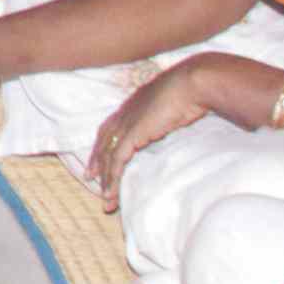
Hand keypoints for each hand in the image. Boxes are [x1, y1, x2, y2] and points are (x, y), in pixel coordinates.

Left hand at [82, 58, 243, 207]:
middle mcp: (124, 113)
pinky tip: (112, 193)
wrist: (192, 82)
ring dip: (106, 180)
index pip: (109, 128)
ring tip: (106, 200)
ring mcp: (126, 123)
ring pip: (107, 156)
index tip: (98, 159)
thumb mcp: (172, 105)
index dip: (102, 144)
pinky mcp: (133, 133)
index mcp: (132, 104)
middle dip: (97, 163)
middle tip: (91, 179)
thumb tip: (172, 121)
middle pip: (103, 142)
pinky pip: (117, 160)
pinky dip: (113, 178)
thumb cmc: (189, 91)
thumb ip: (165, 115)